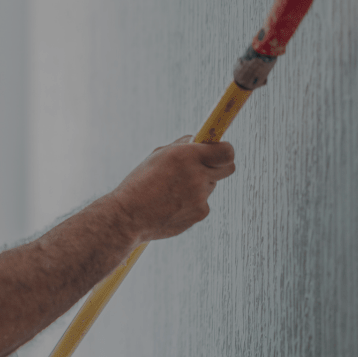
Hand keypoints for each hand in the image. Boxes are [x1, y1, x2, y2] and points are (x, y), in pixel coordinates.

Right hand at [108, 135, 234, 242]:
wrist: (129, 217)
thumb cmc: (140, 183)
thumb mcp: (157, 156)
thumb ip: (182, 146)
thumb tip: (198, 140)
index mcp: (186, 156)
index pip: (226, 151)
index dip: (225, 150)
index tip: (218, 150)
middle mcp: (197, 175)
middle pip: (228, 168)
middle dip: (219, 166)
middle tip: (205, 167)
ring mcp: (201, 197)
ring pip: (211, 185)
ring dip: (199, 185)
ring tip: (173, 190)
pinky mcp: (200, 214)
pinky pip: (202, 203)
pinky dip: (191, 203)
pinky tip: (172, 205)